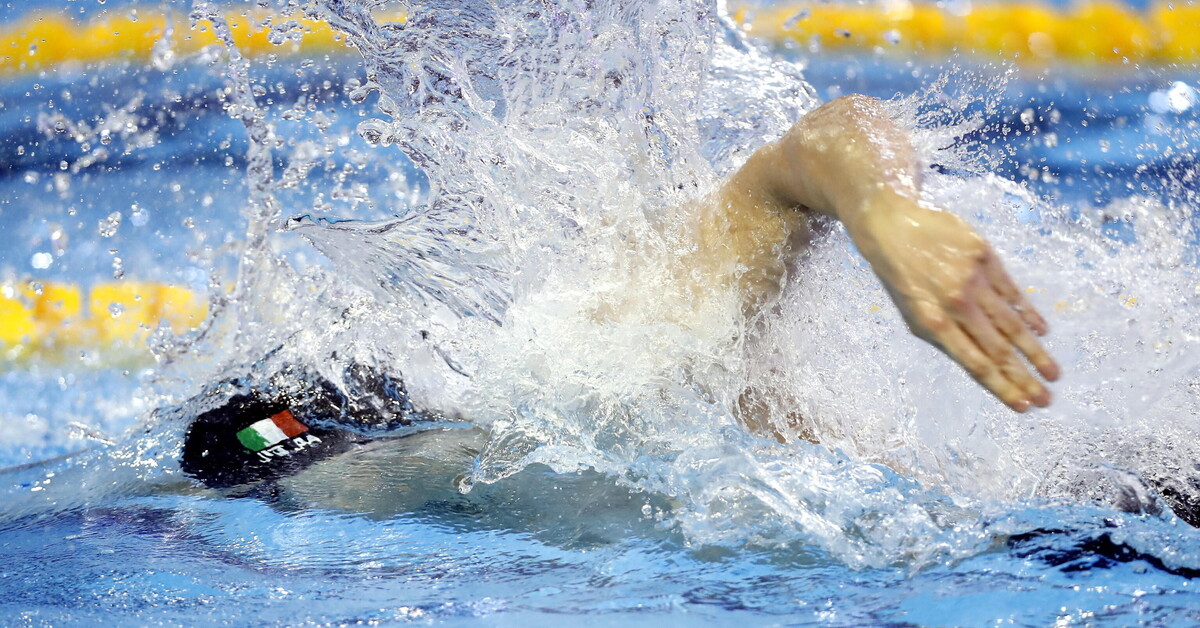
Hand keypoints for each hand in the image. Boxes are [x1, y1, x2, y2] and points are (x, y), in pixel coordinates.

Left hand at [851, 199, 1059, 410]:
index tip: (1022, 406)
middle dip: (1024, 378)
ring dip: (1034, 351)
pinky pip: (1012, 291)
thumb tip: (980, 363)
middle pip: (997, 349)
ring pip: (1011, 323)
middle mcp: (955, 303)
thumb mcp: (911, 313)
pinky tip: (1042, 332)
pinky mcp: (985, 255)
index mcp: (932, 322)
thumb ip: (944, 338)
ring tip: (1053, 373)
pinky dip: (1029, 314)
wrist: (891, 224)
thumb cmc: (900, 276)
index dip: (1000, 387)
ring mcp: (973, 279)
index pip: (974, 363)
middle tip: (1046, 399)